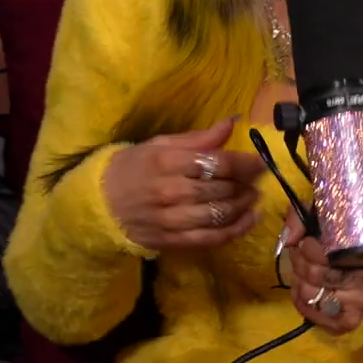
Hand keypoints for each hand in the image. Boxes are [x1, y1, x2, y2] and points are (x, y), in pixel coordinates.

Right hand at [101, 118, 264, 250]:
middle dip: (247, 183)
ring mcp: (172, 219)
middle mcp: (171, 190)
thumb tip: (233, 122)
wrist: (101, 203)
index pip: (217, 163)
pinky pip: (211, 238)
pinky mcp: (173, 240)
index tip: (262, 161)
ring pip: (219, 214)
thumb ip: (198, 138)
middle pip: (221, 188)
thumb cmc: (133, 167)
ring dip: (244, 206)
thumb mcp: (160, 144)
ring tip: (254, 197)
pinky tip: (249, 220)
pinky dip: (235, 230)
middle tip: (259, 179)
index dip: (245, 162)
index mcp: (167, 161)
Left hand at [282, 209, 362, 335]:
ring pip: (313, 297)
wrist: (355, 249)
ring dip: (299, 283)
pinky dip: (307, 308)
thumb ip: (299, 220)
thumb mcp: (318, 214)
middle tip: (301, 256)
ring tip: (303, 272)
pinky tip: (304, 294)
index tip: (305, 242)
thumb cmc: (335, 230)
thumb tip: (290, 241)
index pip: (327, 257)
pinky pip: (324, 322)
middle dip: (300, 264)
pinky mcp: (352, 320)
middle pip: (315, 277)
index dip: (307, 250)